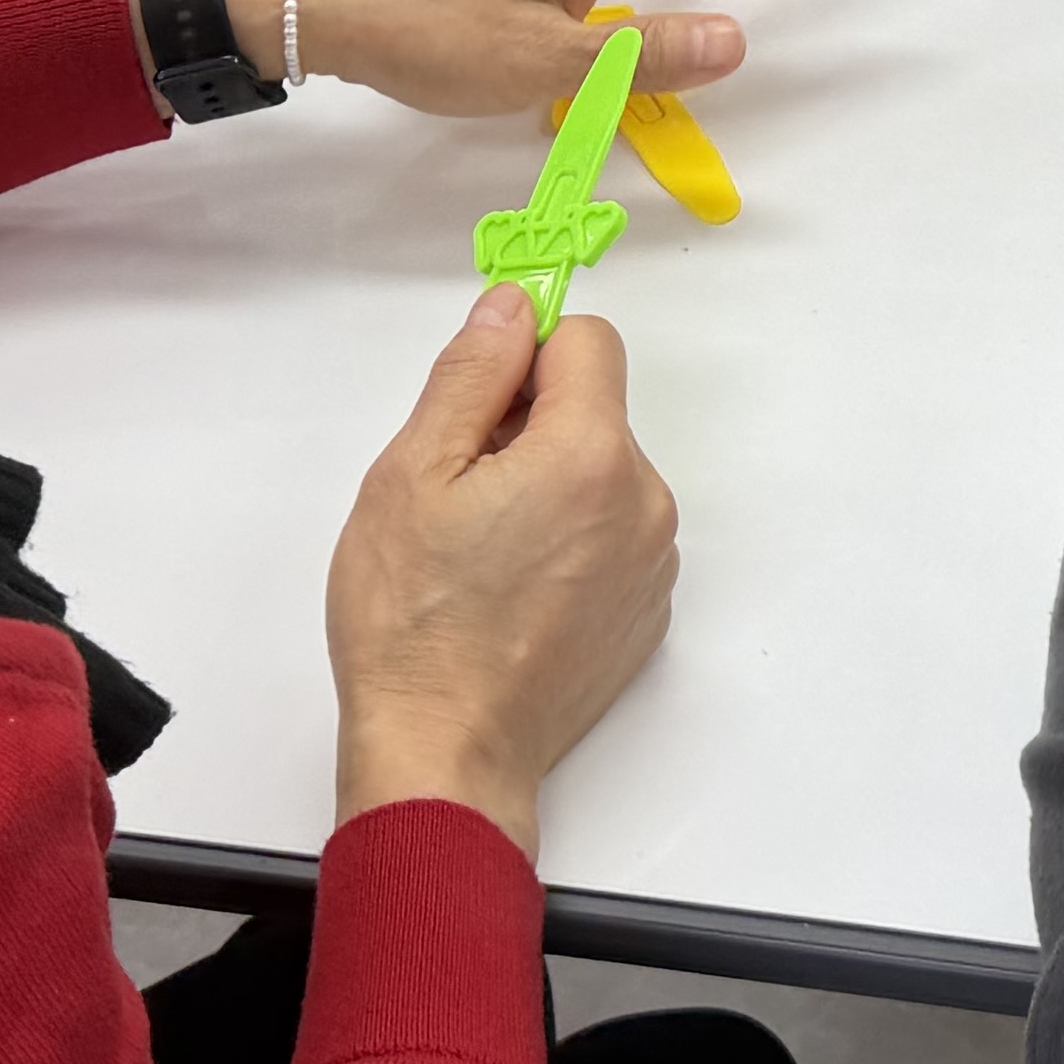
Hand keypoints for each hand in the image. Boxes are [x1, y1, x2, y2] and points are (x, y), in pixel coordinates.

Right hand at [321, 293, 679, 858]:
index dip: (525, 353)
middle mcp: (642, 504)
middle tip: (456, 492)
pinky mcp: (644, 614)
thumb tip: (510, 310)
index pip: (588, 342)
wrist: (445, 754)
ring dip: (547, 488)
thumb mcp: (413, 474)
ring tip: (478, 552)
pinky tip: (508, 591)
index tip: (479, 393)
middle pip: (593, 412)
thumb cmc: (413, 625)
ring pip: (599, 476)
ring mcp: (650, 565)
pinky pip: (610, 538)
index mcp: (590, 456)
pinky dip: (567, 544)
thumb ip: (471, 374)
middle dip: (527, 428)